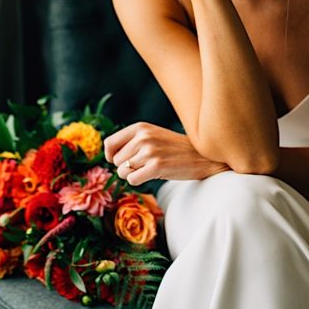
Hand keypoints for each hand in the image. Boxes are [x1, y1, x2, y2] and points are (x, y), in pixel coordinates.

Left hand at [103, 122, 229, 185]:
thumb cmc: (174, 149)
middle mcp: (143, 136)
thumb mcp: (152, 135)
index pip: (109, 144)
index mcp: (140, 127)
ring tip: (149, 169)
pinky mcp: (156, 166)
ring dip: (133, 174)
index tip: (119, 160)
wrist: (201, 156)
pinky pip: (132, 180)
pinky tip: (153, 175)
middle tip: (143, 165)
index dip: (110, 156)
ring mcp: (149, 151)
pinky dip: (139, 181)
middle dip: (125, 167)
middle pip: (115, 160)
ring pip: (122, 171)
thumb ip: (132, 141)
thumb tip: (107, 156)